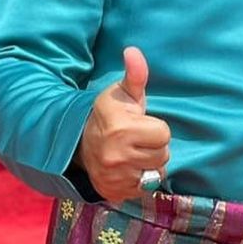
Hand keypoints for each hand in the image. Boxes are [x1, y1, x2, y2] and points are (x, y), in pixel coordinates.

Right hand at [74, 46, 171, 206]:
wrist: (79, 142)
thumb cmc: (109, 114)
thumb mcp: (122, 93)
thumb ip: (135, 74)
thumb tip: (133, 51)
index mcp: (121, 128)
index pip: (163, 134)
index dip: (156, 129)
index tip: (140, 124)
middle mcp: (116, 155)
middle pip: (162, 155)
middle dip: (154, 147)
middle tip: (137, 140)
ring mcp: (114, 177)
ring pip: (155, 174)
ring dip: (149, 164)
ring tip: (133, 153)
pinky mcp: (113, 192)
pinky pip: (143, 189)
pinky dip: (139, 180)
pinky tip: (128, 168)